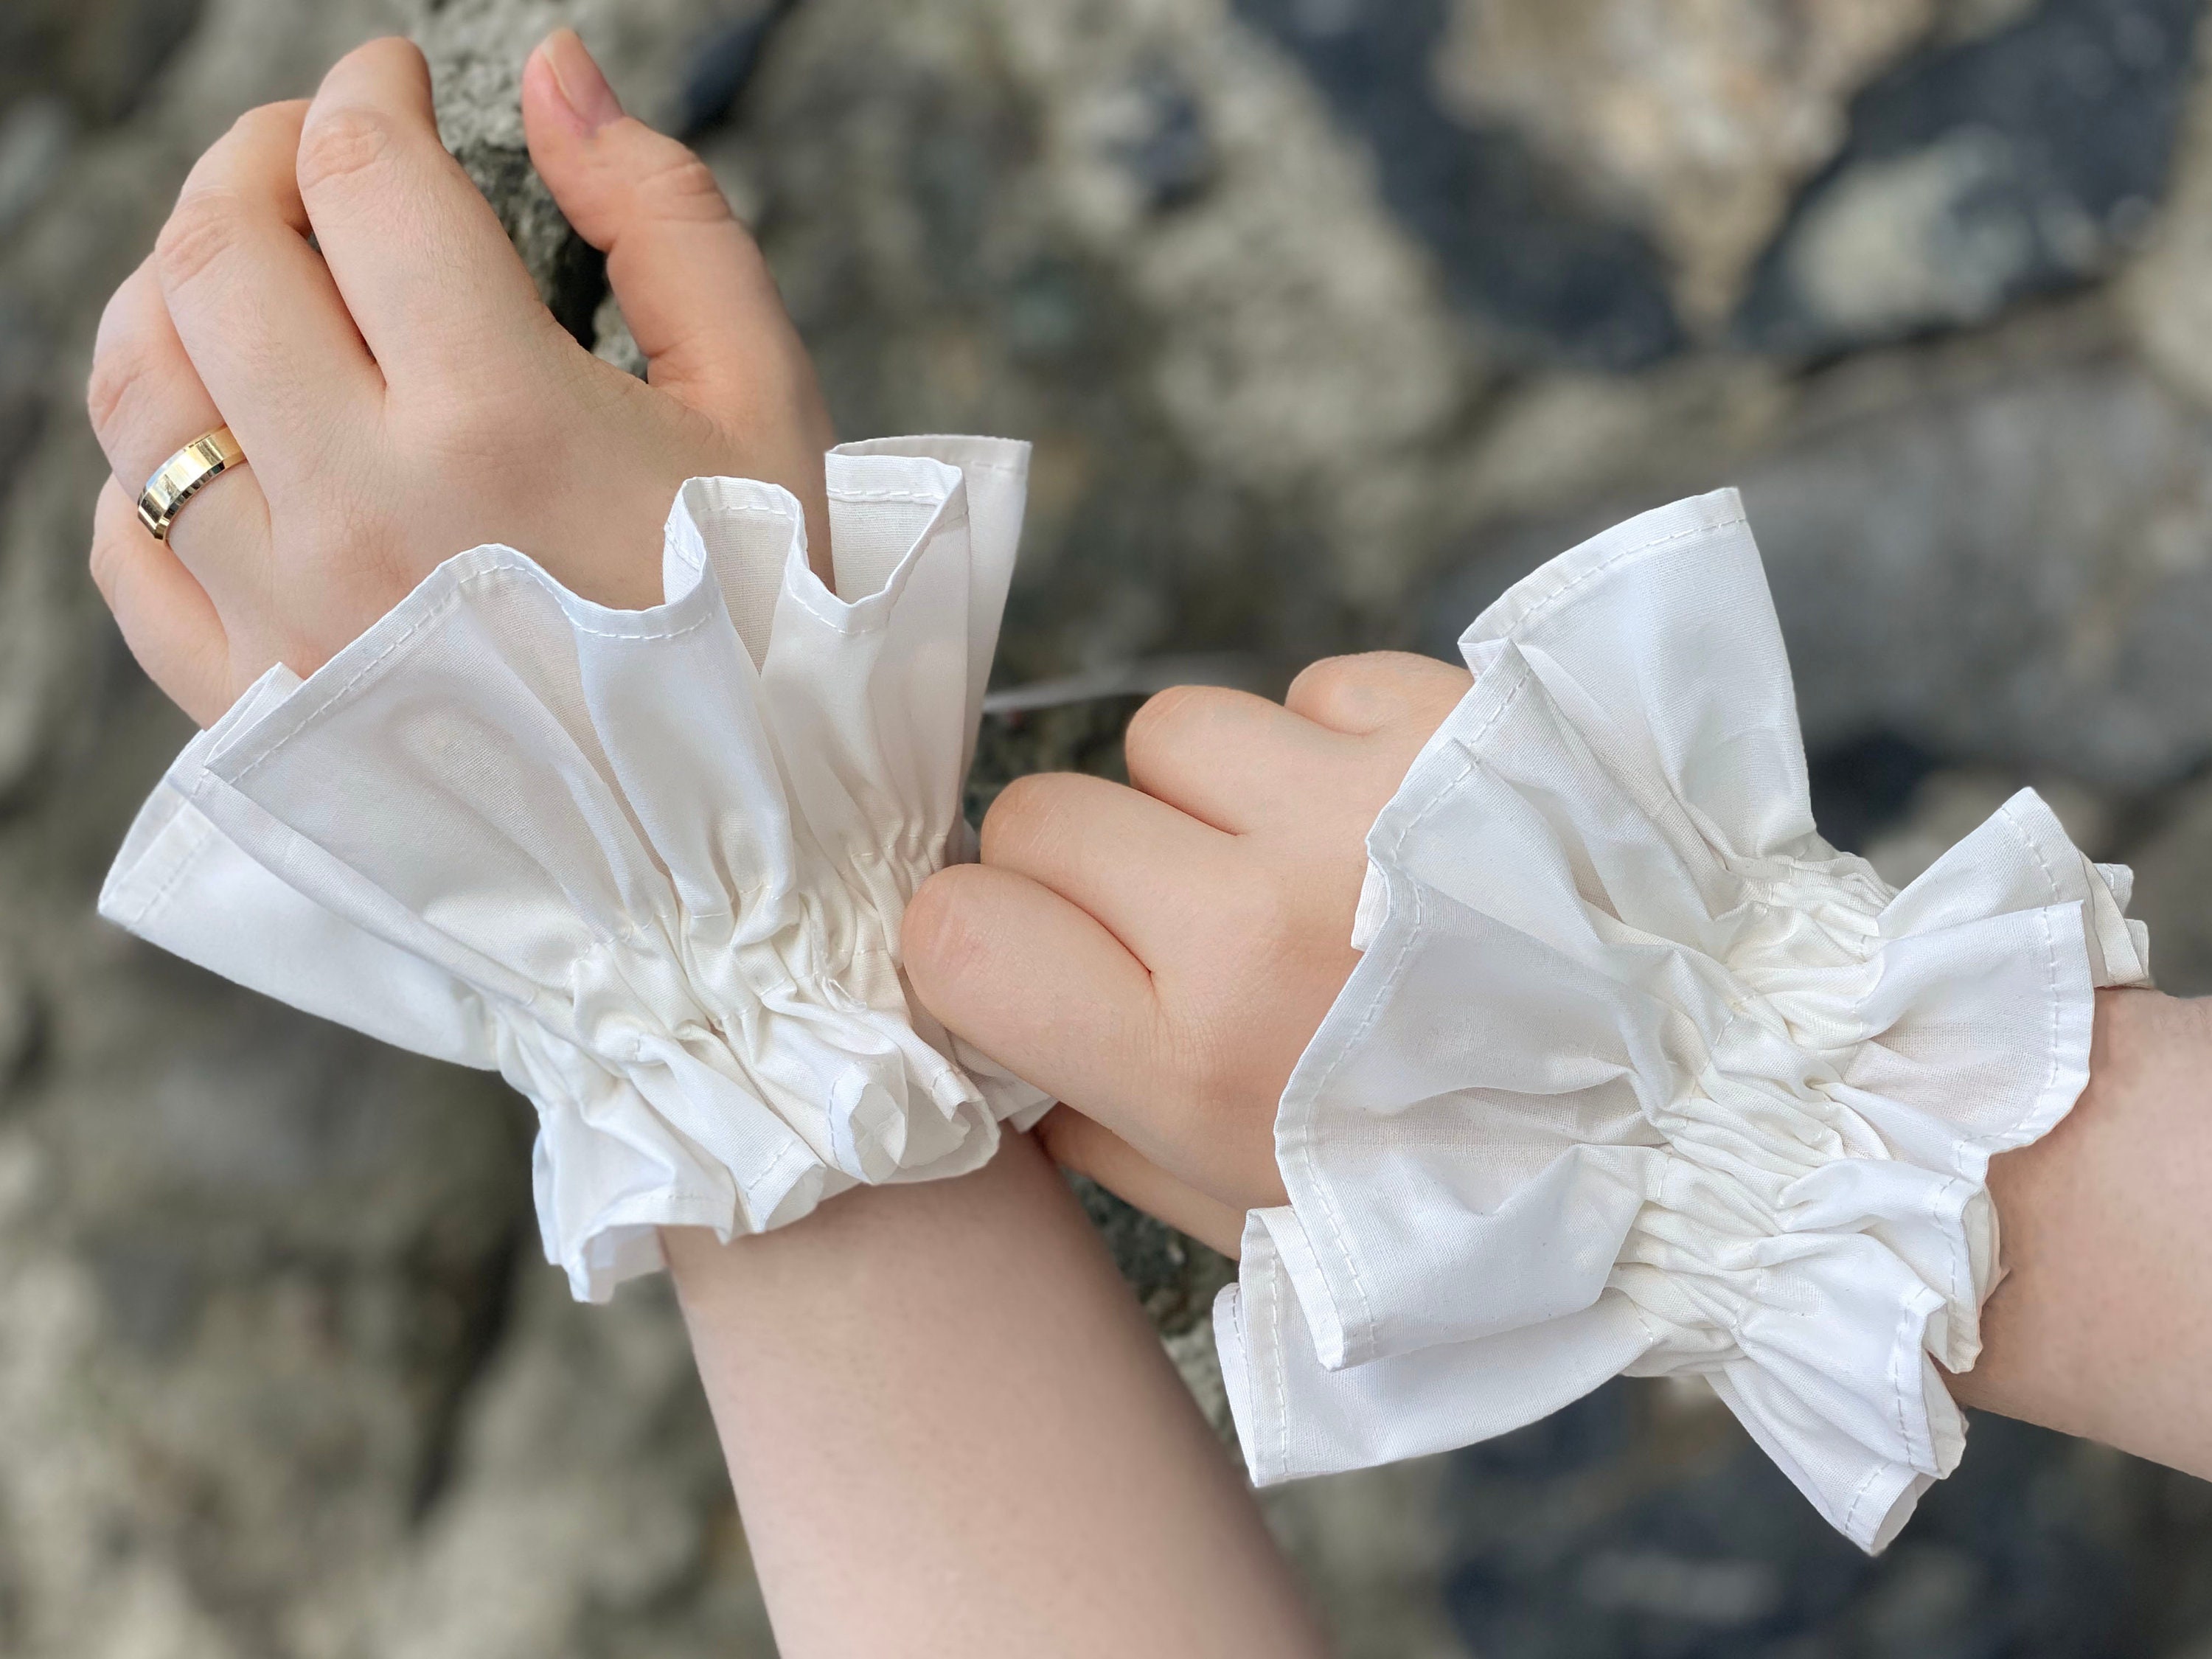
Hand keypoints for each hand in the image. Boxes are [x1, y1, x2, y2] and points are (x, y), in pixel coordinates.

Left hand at [86, 30, 832, 727]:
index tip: (397, 88)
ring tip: (255, 276)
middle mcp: (363, 509)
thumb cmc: (768, 637)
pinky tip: (227, 436)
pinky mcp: (255, 703)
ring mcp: (288, 614)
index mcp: (500, 421)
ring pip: (142, 391)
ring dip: (178, 291)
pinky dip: (149, 465)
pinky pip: (129, 550)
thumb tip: (558, 73)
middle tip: (319, 156)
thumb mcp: (767, 408)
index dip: (369, 95)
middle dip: (257, 161)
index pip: (362, 179)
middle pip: (216, 257)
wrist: (734, 859)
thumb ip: (666, 219)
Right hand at [904, 652, 1471, 1253]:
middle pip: (1041, 813)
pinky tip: (1390, 826)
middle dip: (1084, 870)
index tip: (1035, 963)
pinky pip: (1303, 689)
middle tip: (1175, 922)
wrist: (1714, 1090)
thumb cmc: (1481, 1179)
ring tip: (1305, 867)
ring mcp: (1353, 804)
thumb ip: (1107, 1137)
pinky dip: (1326, 747)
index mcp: (1198, 1060)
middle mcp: (1257, 918)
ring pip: (1169, 733)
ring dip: (1208, 797)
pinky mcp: (1445, 719)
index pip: (958, 930)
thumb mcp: (1265, 1224)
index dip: (979, 941)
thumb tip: (1009, 1054)